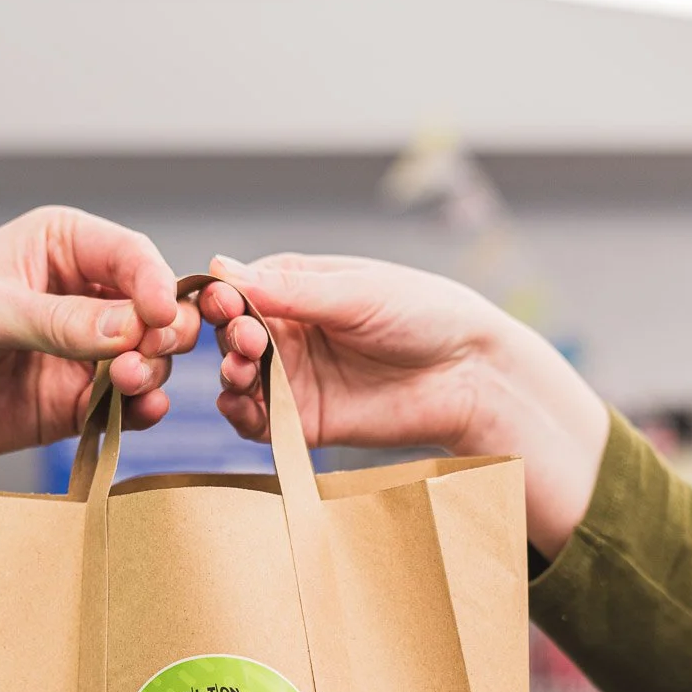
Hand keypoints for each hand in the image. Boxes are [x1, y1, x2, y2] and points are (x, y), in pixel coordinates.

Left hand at [0, 207, 199, 462]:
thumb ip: (59, 321)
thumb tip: (133, 330)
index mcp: (64, 246)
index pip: (133, 257)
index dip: (157, 285)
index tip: (159, 316)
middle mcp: (83, 297)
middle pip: (155, 310)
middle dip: (164, 331)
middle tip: (148, 354)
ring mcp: (81, 354)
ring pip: (149, 360)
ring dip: (153, 371)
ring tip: (130, 383)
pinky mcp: (74, 405)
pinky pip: (126, 408)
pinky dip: (143, 410)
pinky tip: (145, 410)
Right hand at [200, 253, 609, 558]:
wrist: (470, 376)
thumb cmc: (425, 315)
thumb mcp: (356, 294)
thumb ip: (291, 290)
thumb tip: (221, 268)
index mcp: (297, 287)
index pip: (240, 289)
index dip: (225, 298)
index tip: (225, 305)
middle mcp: (290, 331)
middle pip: (232, 335)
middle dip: (229, 339)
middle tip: (246, 344)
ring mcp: (294, 378)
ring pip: (239, 379)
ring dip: (231, 376)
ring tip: (243, 374)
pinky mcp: (304, 421)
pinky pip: (259, 422)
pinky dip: (242, 415)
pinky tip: (242, 407)